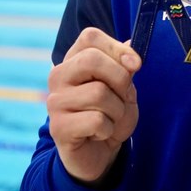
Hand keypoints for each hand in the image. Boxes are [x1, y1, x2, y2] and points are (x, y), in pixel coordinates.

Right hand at [47, 27, 141, 183]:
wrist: (99, 152)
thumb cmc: (111, 112)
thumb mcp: (124, 86)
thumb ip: (125, 65)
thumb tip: (133, 42)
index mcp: (74, 59)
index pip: (90, 37)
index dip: (117, 48)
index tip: (136, 64)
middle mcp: (59, 75)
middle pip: (92, 60)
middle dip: (120, 79)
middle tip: (124, 96)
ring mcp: (55, 101)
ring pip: (99, 93)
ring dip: (117, 109)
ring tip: (111, 118)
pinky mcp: (58, 128)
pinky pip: (96, 120)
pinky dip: (109, 129)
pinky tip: (100, 133)